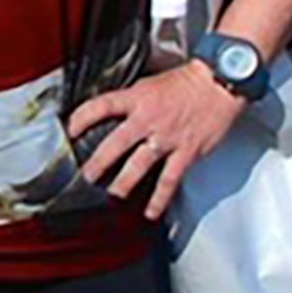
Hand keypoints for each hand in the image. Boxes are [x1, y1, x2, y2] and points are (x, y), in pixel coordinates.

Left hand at [69, 62, 247, 221]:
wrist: (221, 81)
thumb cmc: (190, 80)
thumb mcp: (153, 82)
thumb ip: (134, 99)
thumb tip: (116, 110)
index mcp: (138, 98)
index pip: (101, 106)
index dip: (82, 118)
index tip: (70, 130)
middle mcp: (149, 119)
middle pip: (115, 143)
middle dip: (97, 162)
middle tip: (87, 175)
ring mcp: (167, 138)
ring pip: (138, 165)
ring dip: (122, 183)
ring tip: (113, 194)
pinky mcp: (186, 152)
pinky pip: (169, 180)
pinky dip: (159, 198)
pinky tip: (151, 211)